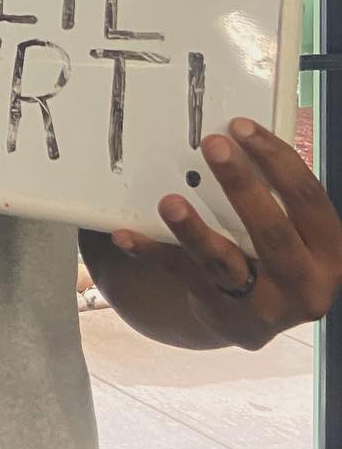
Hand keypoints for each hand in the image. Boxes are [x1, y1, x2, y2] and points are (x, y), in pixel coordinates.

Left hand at [112, 118, 341, 349]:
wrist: (253, 321)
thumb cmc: (272, 255)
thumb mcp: (294, 232)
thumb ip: (276, 196)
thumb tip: (236, 136)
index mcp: (328, 251)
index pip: (308, 198)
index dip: (276, 159)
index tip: (241, 127)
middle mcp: (304, 283)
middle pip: (271, 230)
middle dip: (241, 185)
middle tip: (212, 146)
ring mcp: (262, 304)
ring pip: (224, 262)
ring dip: (194, 231)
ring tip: (169, 202)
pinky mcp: (220, 312)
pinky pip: (181, 275)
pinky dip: (151, 253)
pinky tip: (126, 235)